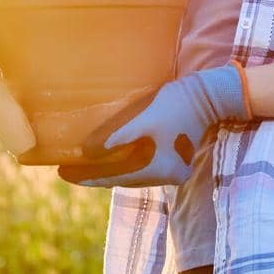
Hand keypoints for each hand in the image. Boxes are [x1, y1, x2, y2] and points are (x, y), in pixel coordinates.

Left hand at [58, 62, 251, 187]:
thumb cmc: (178, 104)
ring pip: (130, 174)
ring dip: (107, 170)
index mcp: (160, 170)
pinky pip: (139, 166)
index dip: (87, 176)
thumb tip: (90, 152)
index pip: (114, 177)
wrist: (210, 94)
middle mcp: (165, 176)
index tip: (63, 173)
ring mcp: (170, 169)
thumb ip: (120, 137)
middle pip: (122, 179)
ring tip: (82, 166)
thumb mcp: (146, 119)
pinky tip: (108, 158)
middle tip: (67, 170)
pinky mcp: (170, 158)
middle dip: (94, 174)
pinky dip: (121, 164)